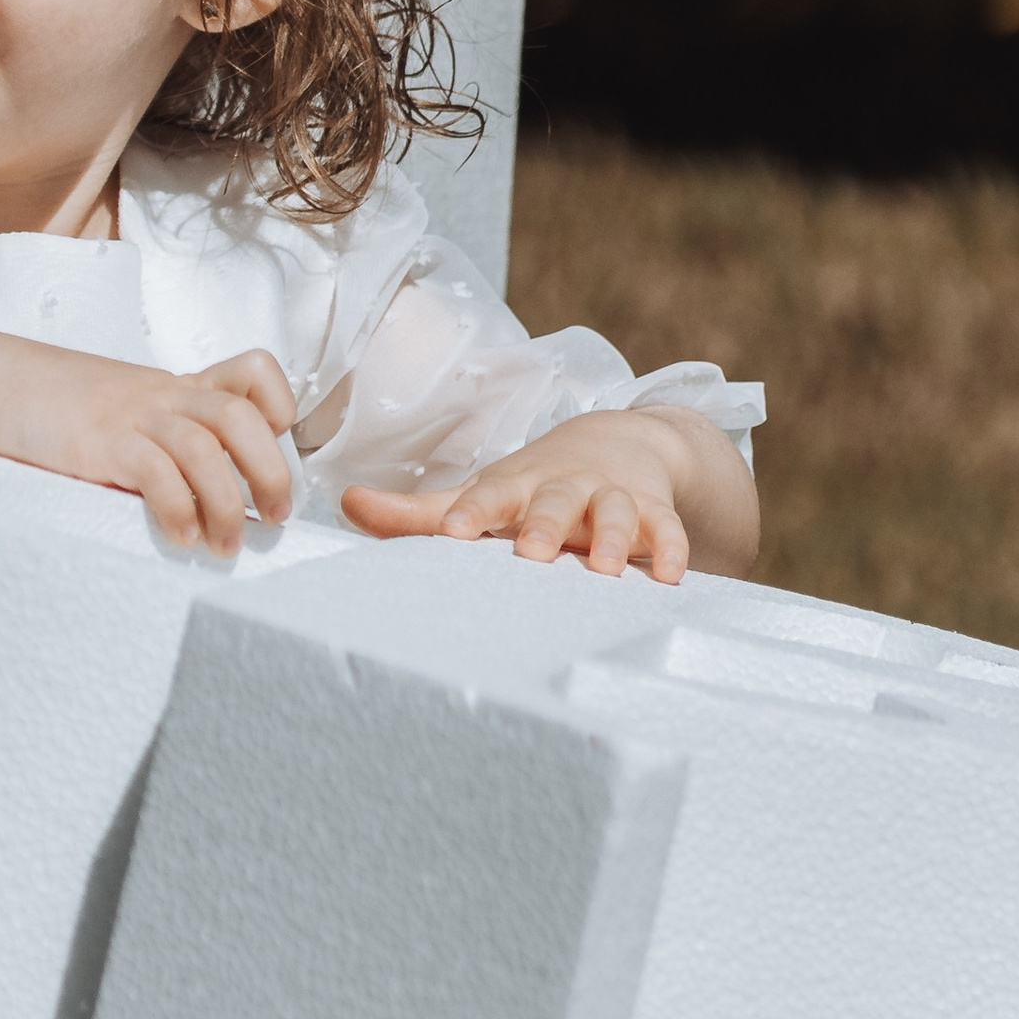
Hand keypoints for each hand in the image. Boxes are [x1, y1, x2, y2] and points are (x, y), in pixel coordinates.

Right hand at [0, 337, 296, 554]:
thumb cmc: (50, 406)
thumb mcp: (120, 409)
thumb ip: (160, 440)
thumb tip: (200, 503)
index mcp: (174, 388)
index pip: (251, 373)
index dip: (278, 407)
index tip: (277, 447)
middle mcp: (162, 397)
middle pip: (244, 420)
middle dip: (271, 474)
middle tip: (274, 518)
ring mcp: (131, 416)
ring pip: (208, 450)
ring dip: (228, 506)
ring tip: (225, 546)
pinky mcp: (99, 442)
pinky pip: (157, 473)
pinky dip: (178, 510)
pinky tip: (179, 537)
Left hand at [342, 412, 694, 581]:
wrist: (617, 443)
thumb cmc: (533, 484)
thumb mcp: (482, 493)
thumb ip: (417, 512)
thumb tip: (347, 505)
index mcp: (515, 486)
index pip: (488, 496)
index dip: (471, 512)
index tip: (453, 533)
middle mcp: (563, 487)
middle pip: (554, 501)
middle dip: (546, 525)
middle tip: (534, 553)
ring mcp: (611, 497)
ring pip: (615, 511)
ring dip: (613, 538)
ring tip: (607, 569)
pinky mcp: (655, 512)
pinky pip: (667, 529)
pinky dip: (671, 549)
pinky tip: (671, 575)